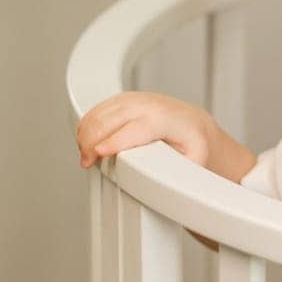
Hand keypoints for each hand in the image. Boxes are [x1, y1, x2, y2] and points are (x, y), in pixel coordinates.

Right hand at [76, 91, 214, 169]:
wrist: (193, 123)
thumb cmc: (192, 143)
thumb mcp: (195, 159)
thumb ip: (179, 169)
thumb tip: (163, 181)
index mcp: (165, 119)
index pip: (135, 128)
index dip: (115, 141)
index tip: (99, 152)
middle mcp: (147, 105)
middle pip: (109, 119)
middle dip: (92, 141)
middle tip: (88, 163)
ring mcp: (133, 99)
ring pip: (99, 112)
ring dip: (85, 134)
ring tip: (86, 156)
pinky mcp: (122, 100)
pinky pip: (96, 109)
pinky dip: (86, 125)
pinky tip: (87, 141)